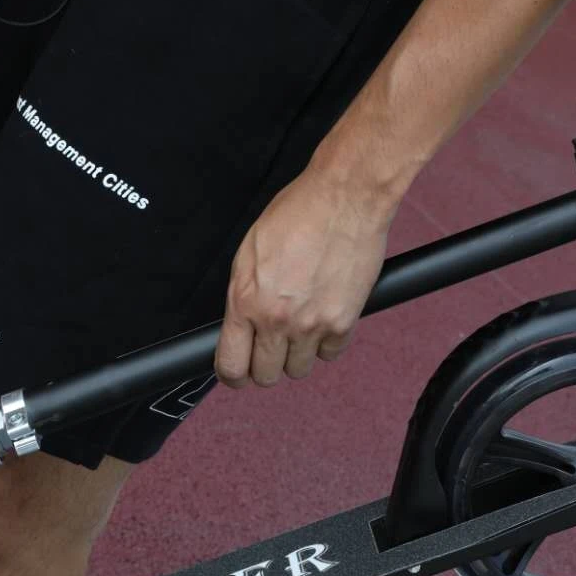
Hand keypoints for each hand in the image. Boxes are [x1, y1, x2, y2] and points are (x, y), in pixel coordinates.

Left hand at [216, 165, 393, 386]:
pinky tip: (324, 317)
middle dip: (266, 366)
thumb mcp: (249, 254)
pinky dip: (327, 343)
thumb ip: (242, 296)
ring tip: (301, 326)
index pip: (231, 365)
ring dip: (297, 355)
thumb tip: (239, 327)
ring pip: (299, 370)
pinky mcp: (343, 322)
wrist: (344, 199)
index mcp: (246, 302)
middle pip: (266, 376)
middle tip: (271, 347)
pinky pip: (331, 354)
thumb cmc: (297, 215)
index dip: (232, 375)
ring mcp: (311, 325)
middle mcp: (277, 320)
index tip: (238, 372)